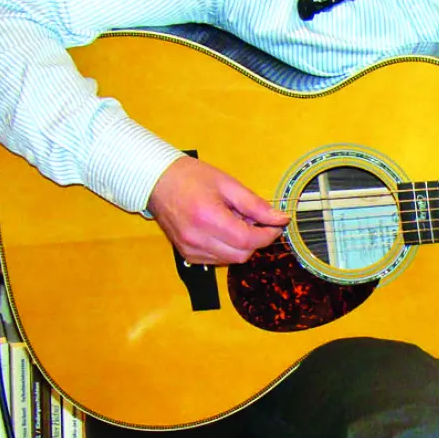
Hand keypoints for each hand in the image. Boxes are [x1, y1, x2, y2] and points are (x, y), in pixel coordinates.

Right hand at [146, 155, 289, 264]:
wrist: (158, 182)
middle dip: (256, 240)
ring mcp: (190, 250)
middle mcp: (198, 239)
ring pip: (231, 259)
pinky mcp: (188, 255)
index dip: (268, 235)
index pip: (248, 240)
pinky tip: (222, 230)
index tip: (277, 224)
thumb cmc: (190, 178)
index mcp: (208, 218)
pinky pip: (217, 259)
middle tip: (255, 220)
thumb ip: (255, 205)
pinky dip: (227, 248)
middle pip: (242, 254)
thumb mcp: (228, 184)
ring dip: (241, 245)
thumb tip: (280, 219)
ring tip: (234, 221)